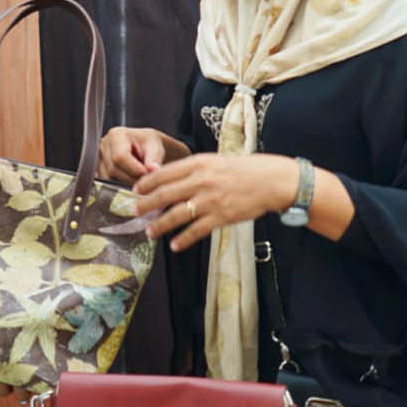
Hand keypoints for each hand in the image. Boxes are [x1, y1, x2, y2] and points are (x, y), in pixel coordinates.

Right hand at [98, 127, 175, 183]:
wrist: (146, 148)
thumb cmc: (150, 144)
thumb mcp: (156, 146)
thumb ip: (154, 158)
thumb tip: (152, 170)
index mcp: (116, 135)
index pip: (120, 157)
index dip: (134, 169)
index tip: (147, 173)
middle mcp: (103, 146)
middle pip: (114, 170)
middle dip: (132, 177)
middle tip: (146, 177)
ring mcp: (99, 159)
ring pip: (109, 179)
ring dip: (126, 182)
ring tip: (139, 176)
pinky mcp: (99, 171)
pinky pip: (107, 184)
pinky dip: (120, 184)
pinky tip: (130, 178)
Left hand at [133, 153, 298, 250]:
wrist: (272, 181)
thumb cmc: (245, 170)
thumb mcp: (216, 161)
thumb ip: (194, 169)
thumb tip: (171, 179)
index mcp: (199, 164)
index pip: (165, 173)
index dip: (147, 182)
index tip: (136, 189)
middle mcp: (201, 181)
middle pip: (165, 194)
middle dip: (146, 205)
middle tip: (134, 211)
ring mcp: (210, 200)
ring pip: (177, 215)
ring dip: (160, 225)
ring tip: (150, 232)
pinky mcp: (221, 217)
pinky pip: (196, 230)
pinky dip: (183, 239)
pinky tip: (175, 245)